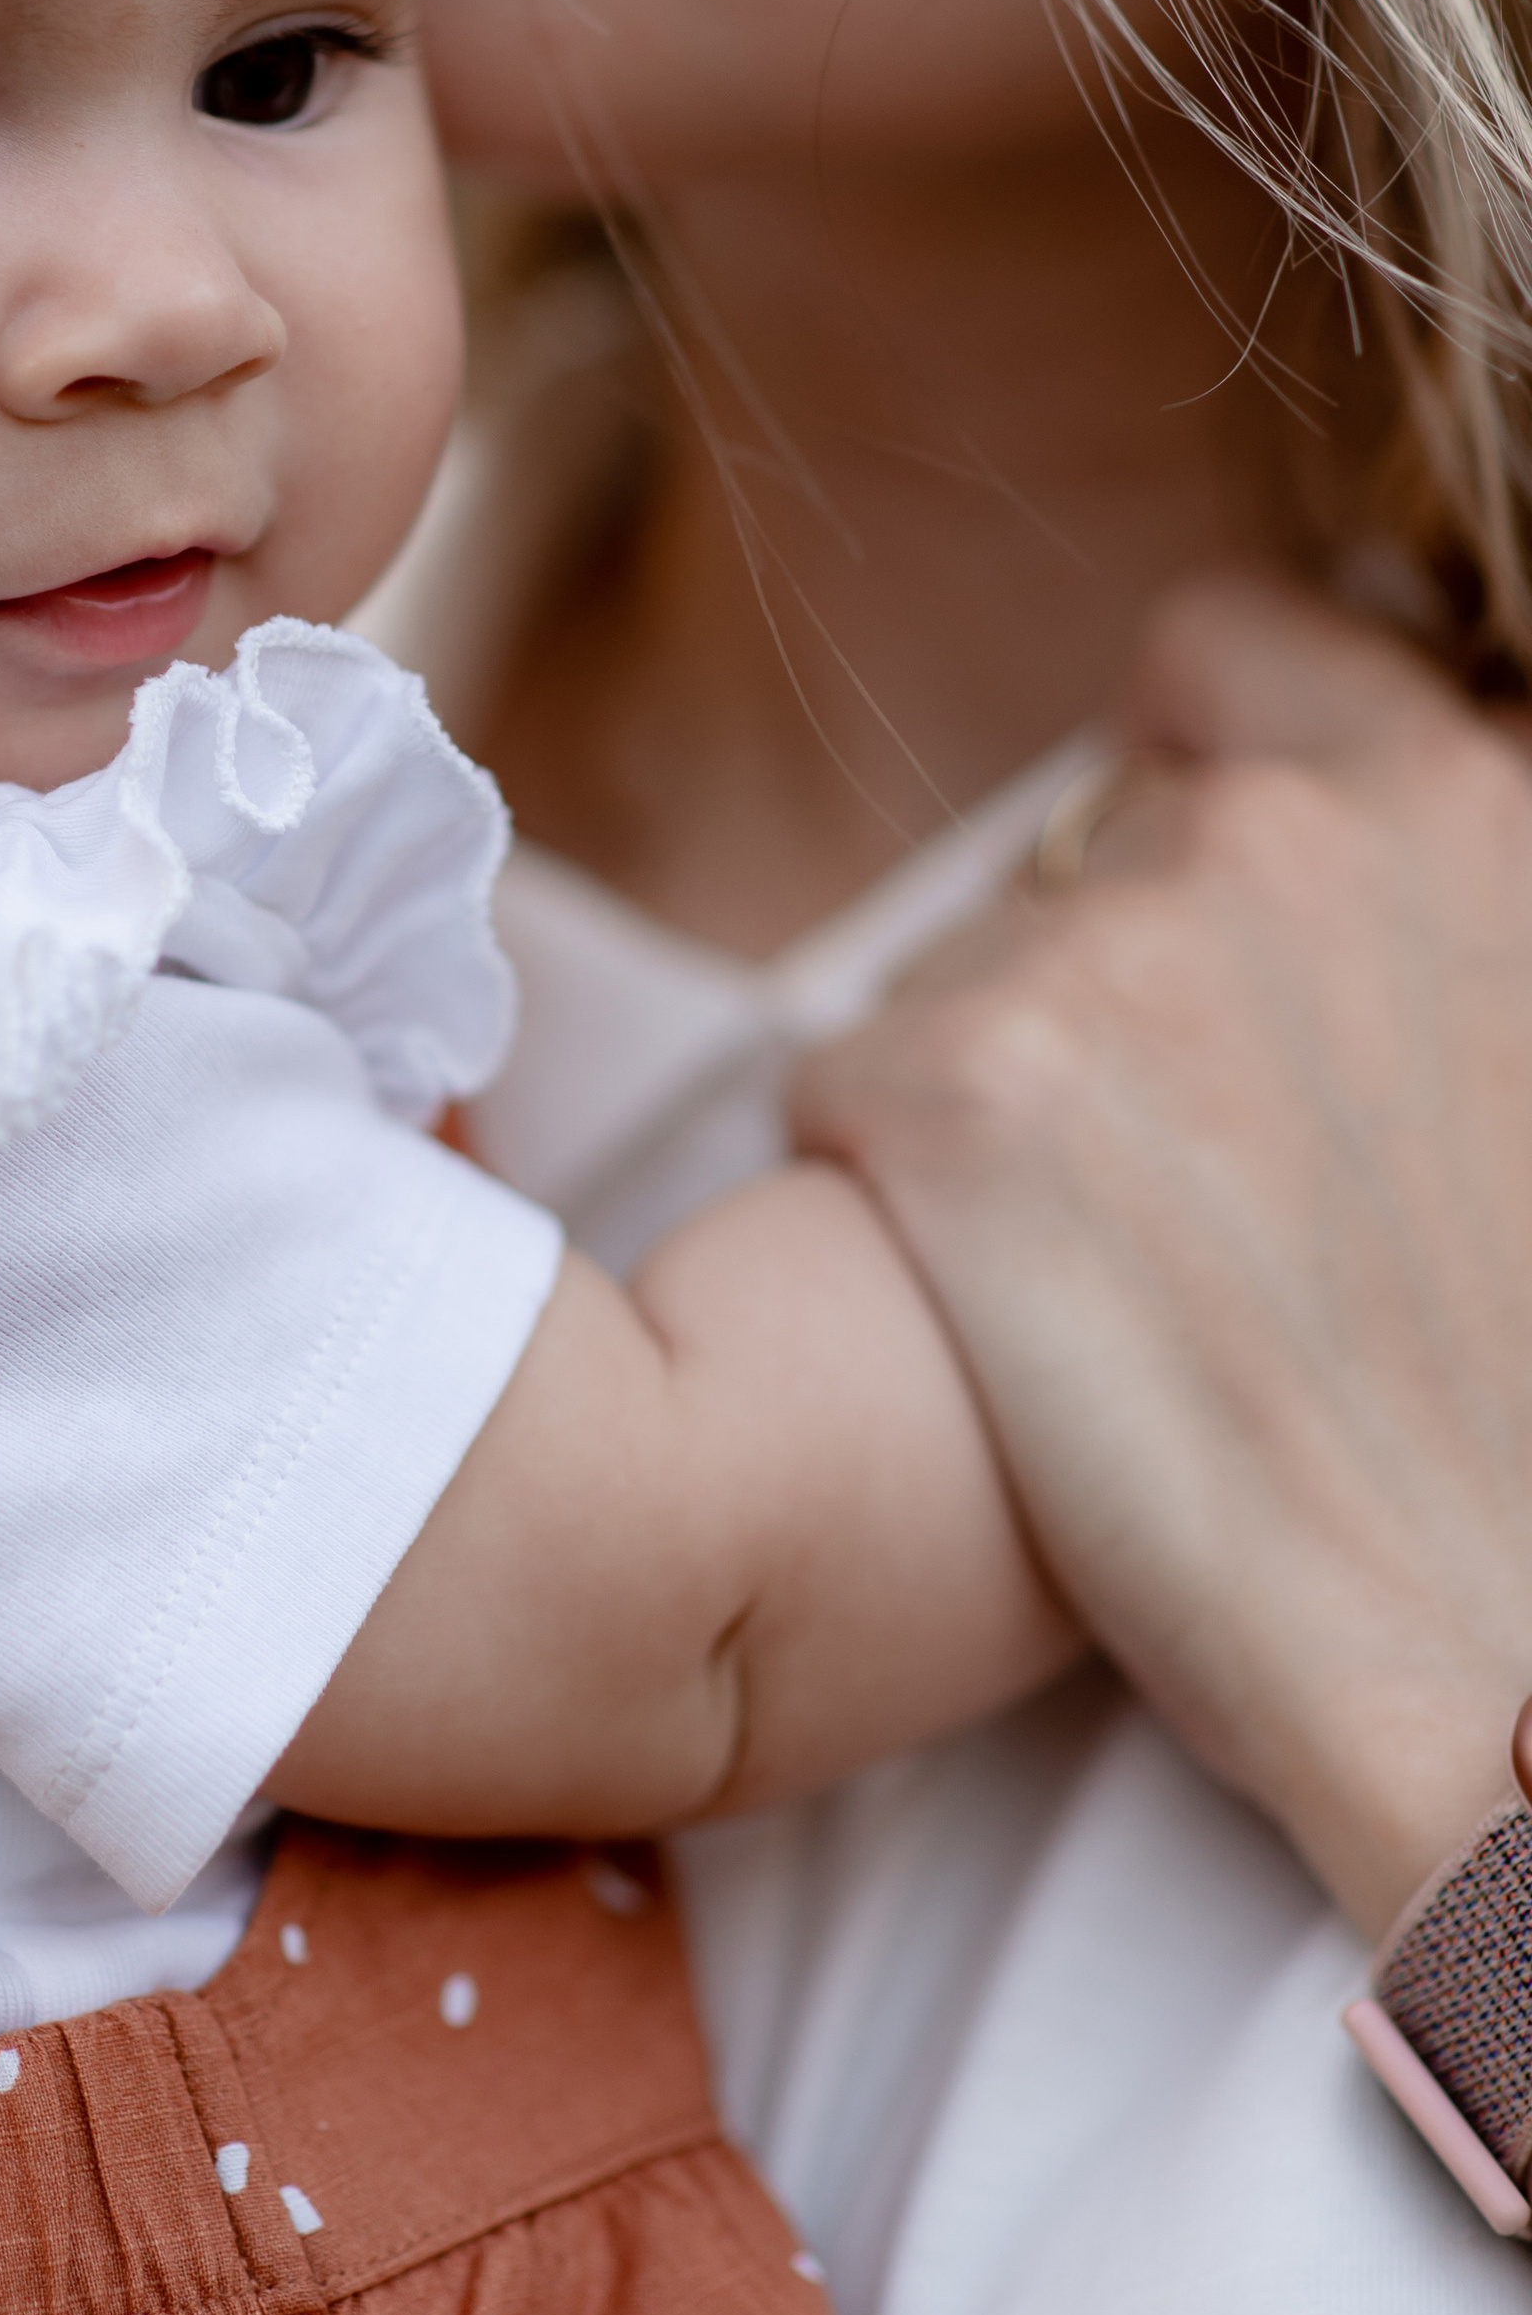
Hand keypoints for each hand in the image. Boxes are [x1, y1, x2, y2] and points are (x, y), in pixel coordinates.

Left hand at [792, 572, 1531, 1937]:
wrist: (1485, 1670)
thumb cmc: (1511, 1407)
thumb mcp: (1525, 1070)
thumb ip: (1429, 924)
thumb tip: (1320, 846)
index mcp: (1457, 806)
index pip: (1226, 644)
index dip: (1187, 753)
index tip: (1192, 880)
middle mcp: (1277, 832)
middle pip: (1075, 837)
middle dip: (1100, 973)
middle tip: (1192, 1187)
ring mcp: (1103, 949)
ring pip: (955, 969)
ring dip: (1000, 1090)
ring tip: (1134, 1284)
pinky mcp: (943, 1085)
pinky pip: (849, 1085)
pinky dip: (891, 1186)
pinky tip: (1015, 1322)